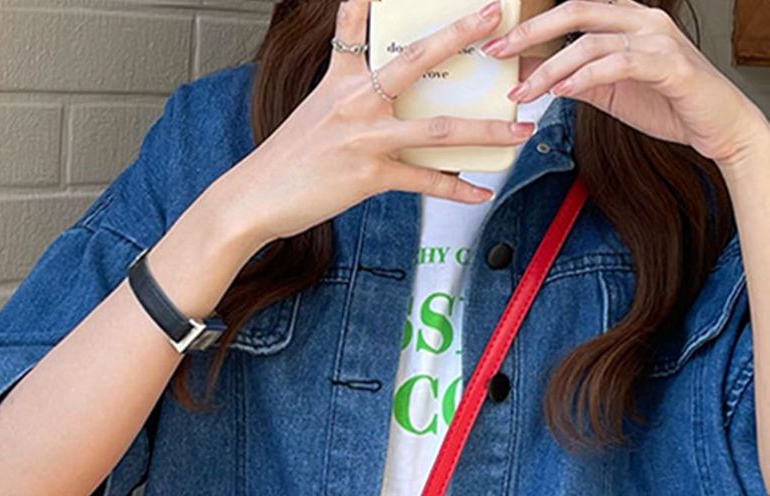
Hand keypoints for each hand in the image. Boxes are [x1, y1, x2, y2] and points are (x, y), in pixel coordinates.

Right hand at [221, 0, 539, 247]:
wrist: (255, 197)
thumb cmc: (285, 161)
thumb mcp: (312, 111)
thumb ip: (345, 92)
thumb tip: (378, 96)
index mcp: (341, 79)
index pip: (357, 24)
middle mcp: (358, 101)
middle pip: (418, 60)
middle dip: (462, 34)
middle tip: (497, 19)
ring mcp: (366, 137)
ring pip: (438, 130)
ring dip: (486, 130)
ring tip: (520, 127)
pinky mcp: (369, 175)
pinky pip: (424, 182)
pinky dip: (456, 190)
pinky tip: (480, 193)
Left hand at [480, 0, 769, 169]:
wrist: (716, 124)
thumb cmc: (667, 103)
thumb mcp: (609, 92)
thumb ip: (576, 79)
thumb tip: (536, 76)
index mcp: (627, 21)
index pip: (573, 11)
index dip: (534, 25)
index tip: (499, 44)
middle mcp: (642, 20)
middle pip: (578, 11)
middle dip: (533, 32)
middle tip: (500, 52)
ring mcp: (657, 39)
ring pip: (593, 41)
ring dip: (552, 67)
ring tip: (525, 90)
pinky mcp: (669, 65)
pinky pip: (620, 64)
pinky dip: (587, 76)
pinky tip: (563, 90)